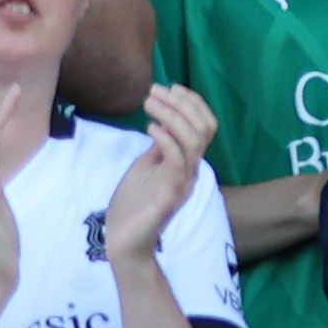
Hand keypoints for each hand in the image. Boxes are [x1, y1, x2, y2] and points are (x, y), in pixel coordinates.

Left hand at [103, 82, 214, 259]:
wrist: (123, 241)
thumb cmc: (132, 204)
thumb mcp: (145, 167)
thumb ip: (159, 148)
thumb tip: (162, 123)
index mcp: (187, 162)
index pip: (204, 125)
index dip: (192, 102)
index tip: (170, 86)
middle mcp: (192, 170)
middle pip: (205, 128)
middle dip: (183, 104)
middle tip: (156, 90)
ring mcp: (184, 182)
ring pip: (194, 141)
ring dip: (173, 117)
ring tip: (151, 104)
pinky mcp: (171, 196)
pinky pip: (178, 163)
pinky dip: (167, 140)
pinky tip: (150, 128)